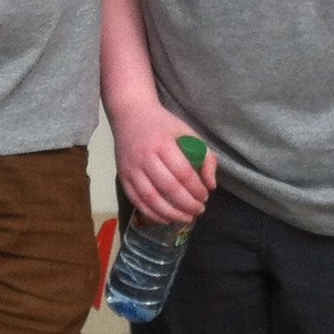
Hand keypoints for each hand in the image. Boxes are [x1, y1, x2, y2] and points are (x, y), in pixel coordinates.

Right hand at [111, 101, 214, 224]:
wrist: (130, 114)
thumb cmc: (163, 124)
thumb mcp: (188, 132)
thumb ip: (205, 157)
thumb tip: (211, 185)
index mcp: (163, 143)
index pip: (183, 173)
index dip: (196, 189)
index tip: (205, 196)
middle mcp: (145, 157)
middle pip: (168, 188)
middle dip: (187, 204)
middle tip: (199, 210)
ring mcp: (131, 168)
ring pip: (151, 198)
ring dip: (171, 213)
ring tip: (186, 218)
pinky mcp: (122, 177)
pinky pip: (137, 201)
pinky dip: (152, 213)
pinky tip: (166, 218)